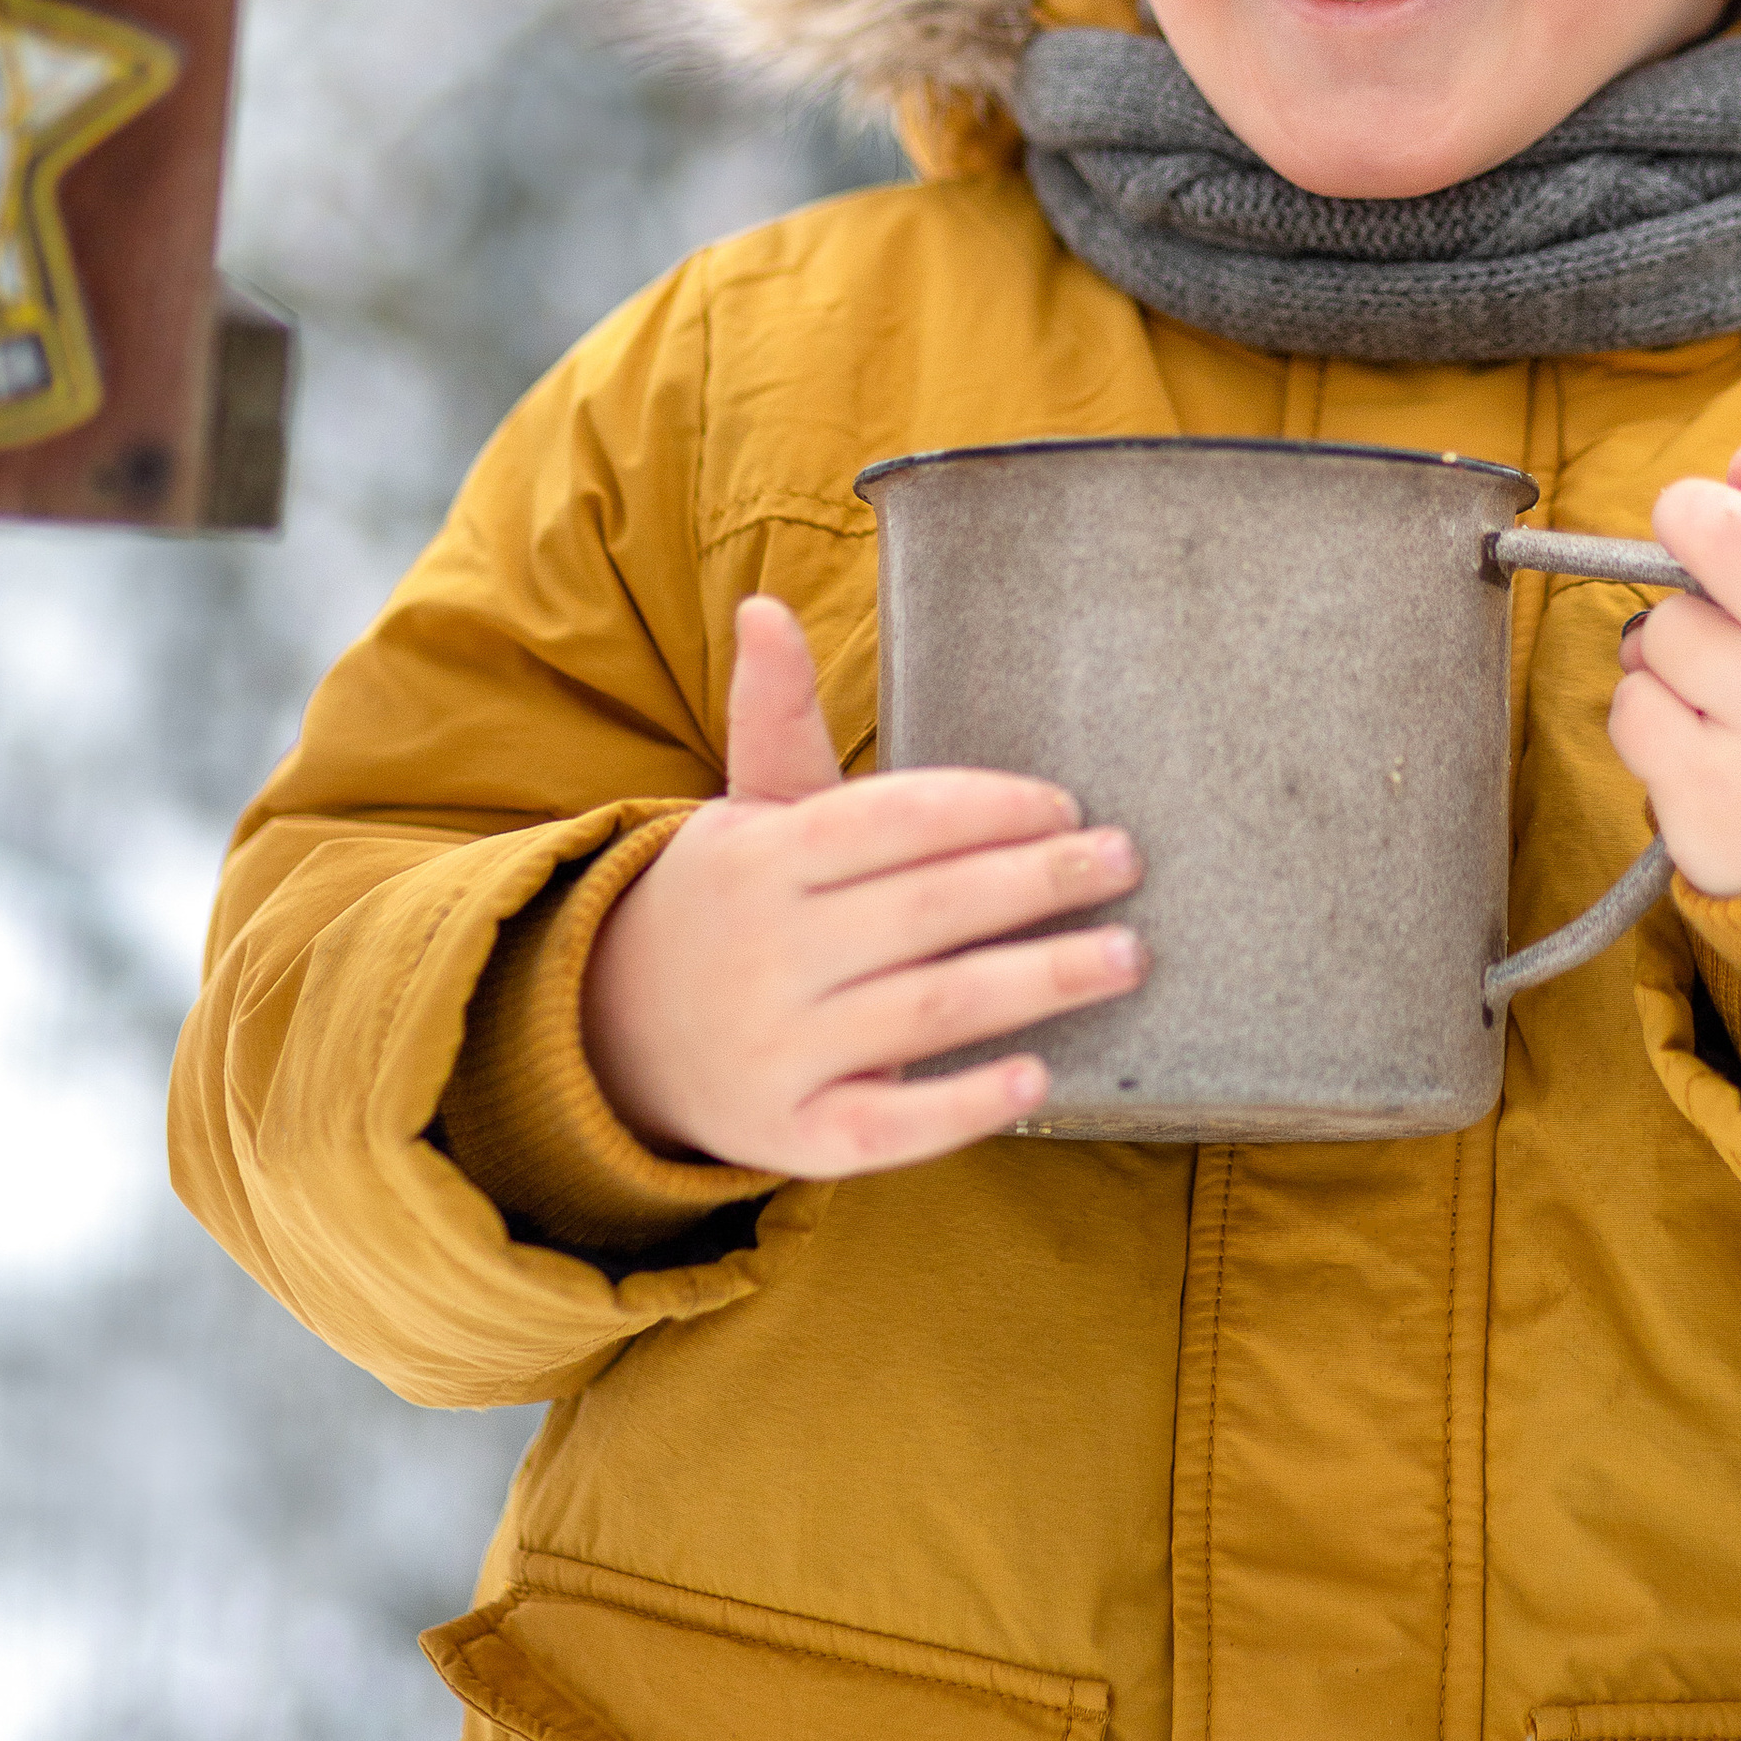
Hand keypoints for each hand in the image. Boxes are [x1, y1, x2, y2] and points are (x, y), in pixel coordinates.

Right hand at [580, 597, 1144, 1177]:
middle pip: (927, 910)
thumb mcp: (745, 807)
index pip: (892, 820)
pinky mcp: (792, 1136)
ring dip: (1036, 983)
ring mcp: (776, 1049)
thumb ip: (776, 714)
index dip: (987, 808)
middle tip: (1124, 863)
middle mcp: (766, 952)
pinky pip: (887, 1128)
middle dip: (1037, 883)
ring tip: (1126, 956)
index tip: (1066, 805)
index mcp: (761, 858)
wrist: (615, 1031)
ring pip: (927, 1011)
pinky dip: (961, 1105)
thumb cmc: (727, 902)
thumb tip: (767, 605)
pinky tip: (1037, 1077)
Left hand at [1607, 433, 1740, 896]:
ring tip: (1716, 700)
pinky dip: (1647, 724)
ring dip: (1664, 658)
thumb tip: (1715, 494)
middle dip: (1681, 519)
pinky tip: (1697, 751)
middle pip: (1722, 528)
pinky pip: (1632, 709)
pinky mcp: (1716, 791)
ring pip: (1661, 630)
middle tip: (1682, 548)